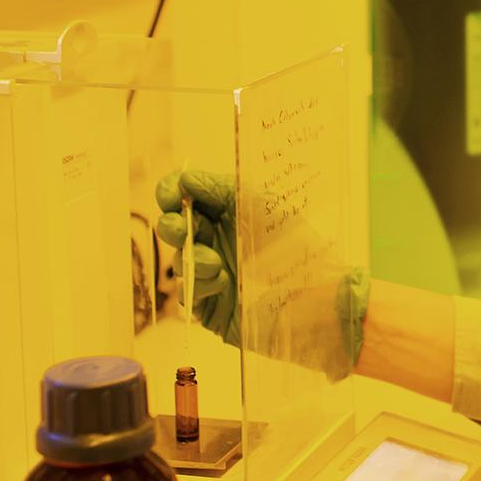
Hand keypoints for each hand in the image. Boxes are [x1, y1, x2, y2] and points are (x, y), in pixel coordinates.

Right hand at [155, 170, 369, 370]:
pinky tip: (224, 283)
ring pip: (178, 259)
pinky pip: (187, 291)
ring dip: (193, 257)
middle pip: (173, 226)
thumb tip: (184, 177)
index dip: (170, 192)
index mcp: (228, 212)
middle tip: (180, 228)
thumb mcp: (258, 205)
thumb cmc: (292, 243)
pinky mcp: (210, 303)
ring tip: (216, 264)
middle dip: (171, 225)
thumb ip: (219, 188)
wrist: (311, 294)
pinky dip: (201, 283)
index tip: (169, 195)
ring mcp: (212, 272)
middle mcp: (217, 239)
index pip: (186, 196)